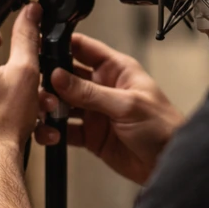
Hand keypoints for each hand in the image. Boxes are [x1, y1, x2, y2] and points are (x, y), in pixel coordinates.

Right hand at [35, 34, 184, 185]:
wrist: (168, 163)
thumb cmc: (162, 127)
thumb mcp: (126, 104)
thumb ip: (90, 91)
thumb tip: (59, 76)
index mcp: (116, 69)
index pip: (84, 48)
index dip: (62, 44)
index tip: (40, 46)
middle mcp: (102, 87)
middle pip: (66, 76)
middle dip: (50, 80)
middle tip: (41, 89)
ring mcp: (95, 111)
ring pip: (62, 103)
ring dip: (50, 107)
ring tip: (46, 113)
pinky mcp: (90, 135)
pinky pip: (65, 129)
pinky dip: (54, 131)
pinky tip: (49, 133)